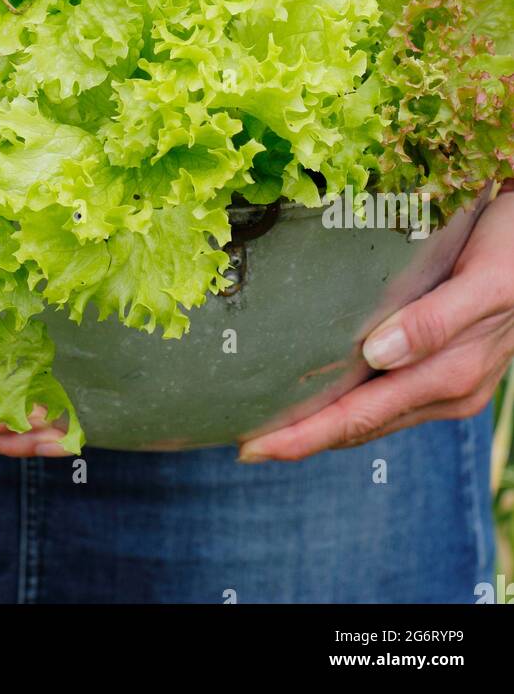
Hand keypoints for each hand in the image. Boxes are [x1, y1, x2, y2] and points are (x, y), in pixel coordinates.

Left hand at [238, 189, 513, 461]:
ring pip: (373, 415)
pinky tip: (324, 392)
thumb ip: (436, 321)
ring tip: (272, 424)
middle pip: (360, 425)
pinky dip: (351, 402)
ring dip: (324, 425)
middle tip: (244, 444)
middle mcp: (449, 390)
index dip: (305, 436)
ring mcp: (450, 382)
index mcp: (451, 376)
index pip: (361, 417)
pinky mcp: (450, 365)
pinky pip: (389, 396)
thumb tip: (377, 355)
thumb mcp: (483, 280)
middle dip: (302, 438)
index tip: (253, 447)